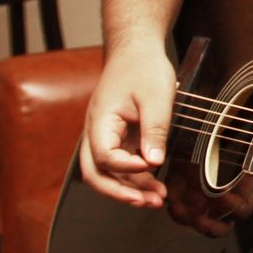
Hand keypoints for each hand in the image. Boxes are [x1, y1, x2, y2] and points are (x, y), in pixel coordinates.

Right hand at [76, 41, 175, 207]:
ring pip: (108, 173)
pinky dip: (135, 177)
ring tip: (157, 199)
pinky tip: (154, 184)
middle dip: (120, 192)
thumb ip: (154, 129)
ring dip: (130, 188)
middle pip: (95, 174)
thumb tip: (154, 161)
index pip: (105, 156)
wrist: (135, 50)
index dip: (127, 167)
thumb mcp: (156, 97)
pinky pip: (120, 164)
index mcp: (100, 120)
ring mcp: (105, 136)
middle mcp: (96, 132)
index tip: (152, 164)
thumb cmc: (142, 67)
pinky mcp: (117, 138)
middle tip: (147, 202)